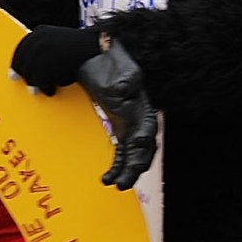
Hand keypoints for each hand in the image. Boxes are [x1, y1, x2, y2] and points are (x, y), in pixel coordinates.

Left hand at [9, 25, 104, 92]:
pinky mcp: (51, 59)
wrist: (98, 44)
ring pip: (31, 71)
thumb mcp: (59, 43)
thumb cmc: (80, 48)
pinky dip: (45, 86)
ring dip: (35, 83)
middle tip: (31, 89)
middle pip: (24, 61)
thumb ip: (44, 50)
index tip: (14, 76)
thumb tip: (30, 68)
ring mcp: (44, 48)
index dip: (17, 65)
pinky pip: (42, 78)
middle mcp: (39, 38)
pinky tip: (50, 90)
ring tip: (41, 91)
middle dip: (26, 76)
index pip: (21, 50)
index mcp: (40, 32)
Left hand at [76, 43, 158, 189]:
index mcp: (143, 105)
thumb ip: (126, 80)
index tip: (136, 150)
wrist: (94, 56)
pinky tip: (107, 178)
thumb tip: (124, 91)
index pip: (148, 128)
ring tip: (116, 185)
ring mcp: (131, 124)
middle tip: (124, 183)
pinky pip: (122, 152)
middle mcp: (140, 118)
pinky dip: (117, 166)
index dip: (144, 142)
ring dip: (127, 172)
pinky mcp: (120, 127)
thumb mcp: (120, 67)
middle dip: (136, 167)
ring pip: (134, 155)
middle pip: (144, 148)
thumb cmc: (109, 60)